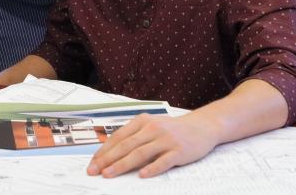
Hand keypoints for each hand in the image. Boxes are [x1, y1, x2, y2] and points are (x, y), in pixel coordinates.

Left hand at [87, 113, 219, 178]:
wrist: (202, 127)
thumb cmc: (172, 129)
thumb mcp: (151, 126)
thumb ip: (134, 136)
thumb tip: (111, 153)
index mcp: (142, 121)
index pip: (118, 137)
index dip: (104, 151)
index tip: (93, 163)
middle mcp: (152, 128)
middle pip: (126, 146)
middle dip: (107, 160)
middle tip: (94, 171)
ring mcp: (166, 139)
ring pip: (140, 153)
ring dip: (122, 165)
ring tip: (109, 174)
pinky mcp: (179, 150)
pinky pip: (163, 161)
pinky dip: (152, 168)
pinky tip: (142, 175)